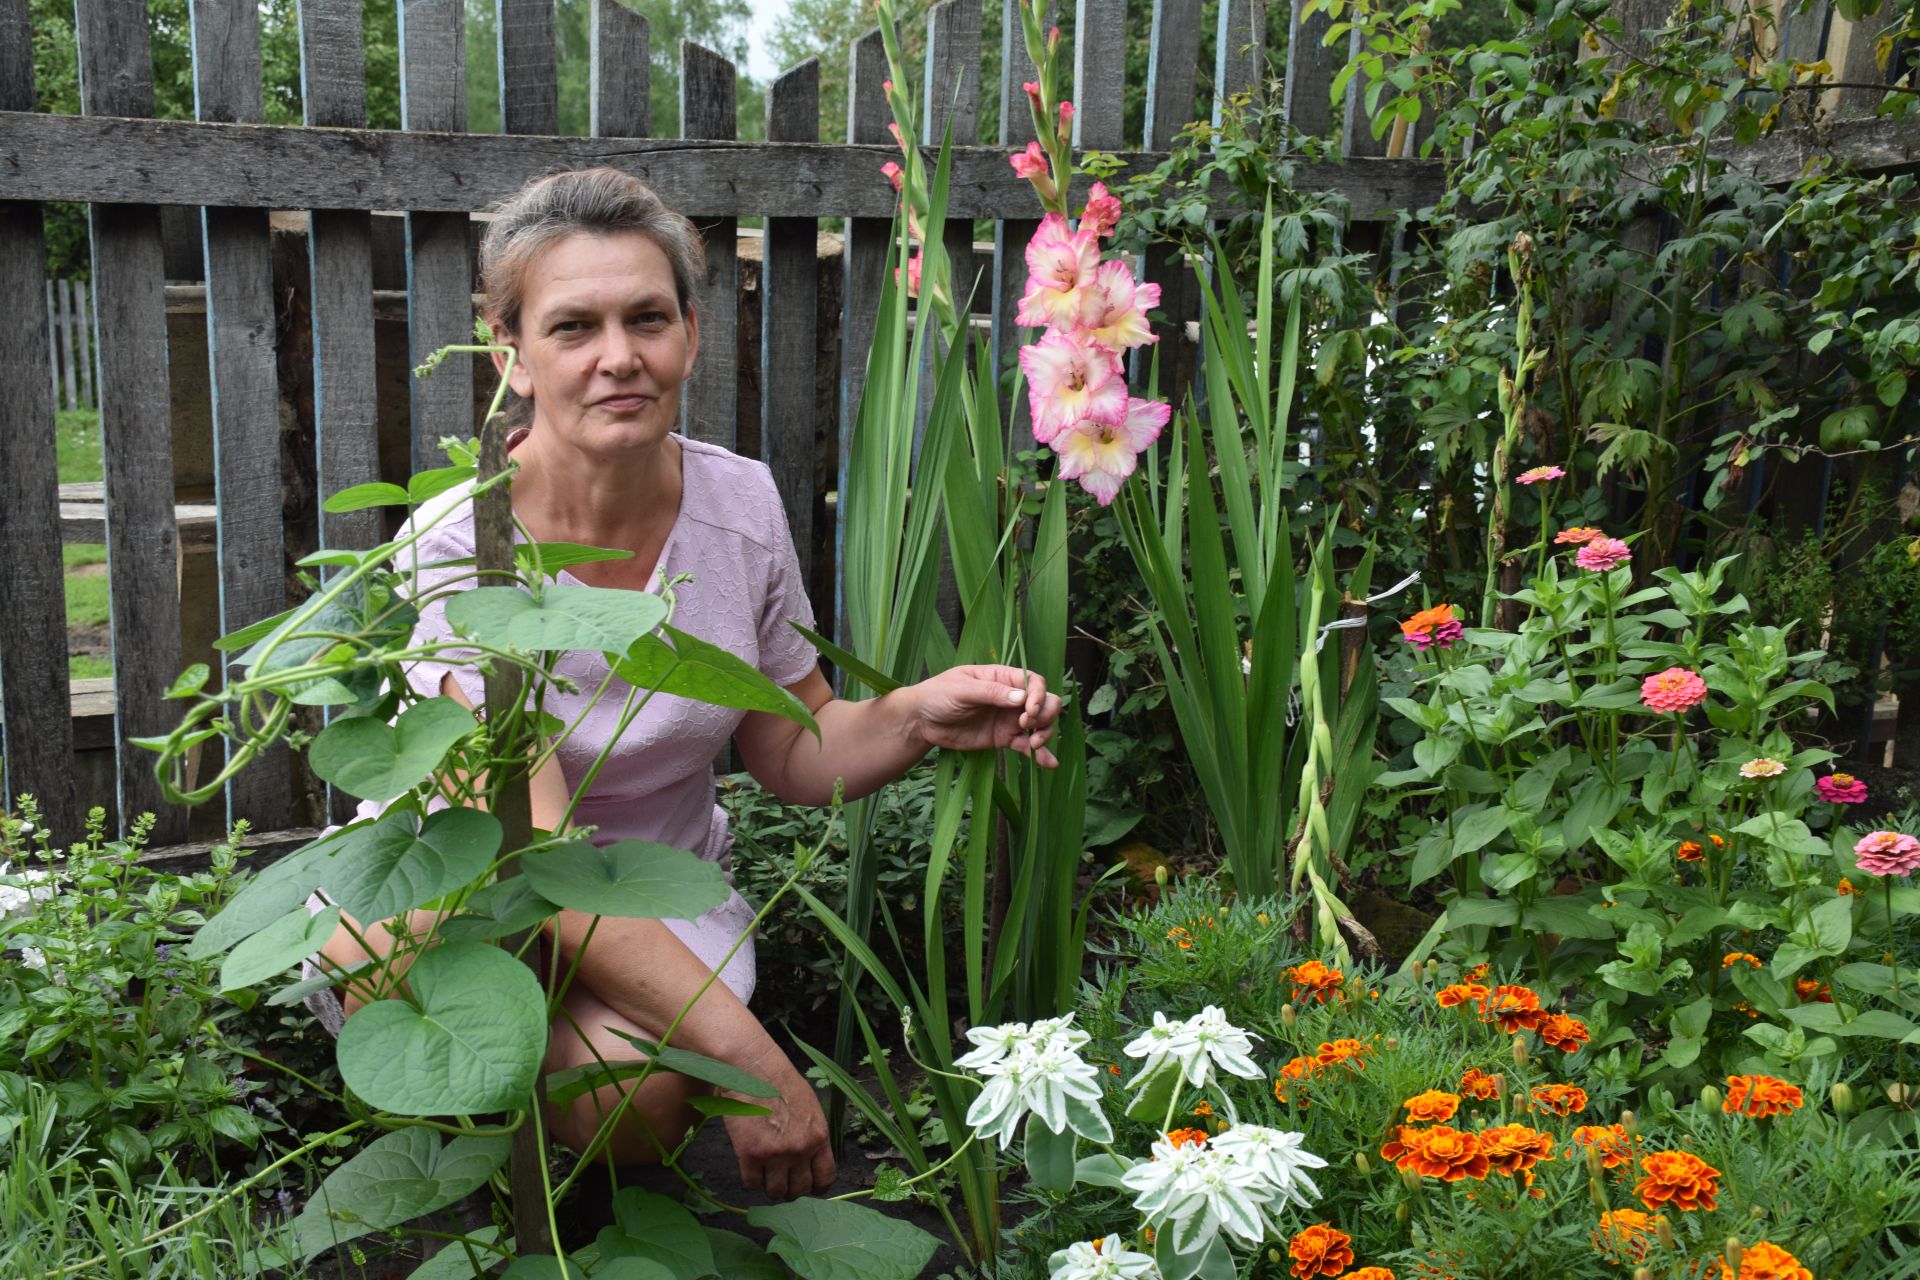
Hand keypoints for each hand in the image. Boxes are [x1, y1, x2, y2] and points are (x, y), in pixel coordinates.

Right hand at [721, 1038, 834, 1199]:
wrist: (753, 1069)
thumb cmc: (780, 1082)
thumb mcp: (810, 1107)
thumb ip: (812, 1135)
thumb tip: (810, 1158)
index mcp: (819, 1136)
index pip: (825, 1177)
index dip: (816, 1187)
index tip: (808, 1188)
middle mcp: (801, 1149)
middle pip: (800, 1190)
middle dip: (791, 1190)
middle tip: (782, 1181)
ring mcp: (776, 1154)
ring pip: (776, 1192)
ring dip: (769, 1187)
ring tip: (764, 1175)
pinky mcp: (751, 1155)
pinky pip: (752, 1184)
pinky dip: (750, 1180)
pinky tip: (749, 1167)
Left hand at [905, 665, 1063, 766]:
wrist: (921, 721)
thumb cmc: (938, 695)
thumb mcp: (962, 689)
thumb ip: (991, 693)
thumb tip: (1021, 698)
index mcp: (1001, 677)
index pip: (1033, 681)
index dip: (1038, 694)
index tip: (1029, 710)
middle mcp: (1010, 697)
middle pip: (1044, 701)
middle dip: (1044, 713)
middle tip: (1027, 724)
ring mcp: (1008, 719)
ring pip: (1040, 724)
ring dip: (1045, 733)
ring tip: (1034, 745)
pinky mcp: (1003, 738)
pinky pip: (1026, 745)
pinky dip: (1040, 754)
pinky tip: (1049, 763)